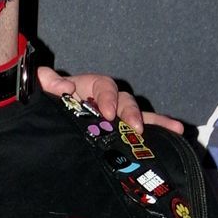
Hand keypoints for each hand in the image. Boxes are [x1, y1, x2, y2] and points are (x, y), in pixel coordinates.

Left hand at [34, 64, 181, 136]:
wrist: (47, 126)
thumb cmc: (49, 103)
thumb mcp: (42, 90)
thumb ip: (46, 81)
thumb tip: (65, 87)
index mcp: (89, 88)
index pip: (104, 87)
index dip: (108, 97)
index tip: (107, 112)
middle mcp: (106, 101)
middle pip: (125, 101)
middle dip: (131, 113)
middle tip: (134, 127)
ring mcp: (115, 118)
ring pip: (138, 116)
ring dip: (155, 122)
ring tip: (172, 128)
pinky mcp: (119, 134)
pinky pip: (141, 132)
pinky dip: (158, 132)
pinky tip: (174, 135)